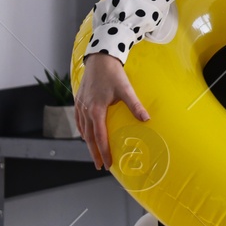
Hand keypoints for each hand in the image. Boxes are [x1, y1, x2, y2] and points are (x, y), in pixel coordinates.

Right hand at [74, 52, 149, 169]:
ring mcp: (80, 106)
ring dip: (88, 143)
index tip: (107, 164)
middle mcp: (85, 110)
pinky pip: (79, 121)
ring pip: (82, 130)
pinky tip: (87, 135)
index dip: (103, 152)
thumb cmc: (113, 74)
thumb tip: (146, 119)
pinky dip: (83, 131)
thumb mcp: (126, 90)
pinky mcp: (79, 101)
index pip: (99, 137)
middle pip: (88, 137)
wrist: (100, 59)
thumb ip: (135, 105)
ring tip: (95, 153)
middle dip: (94, 153)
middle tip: (100, 166)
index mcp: (95, 110)